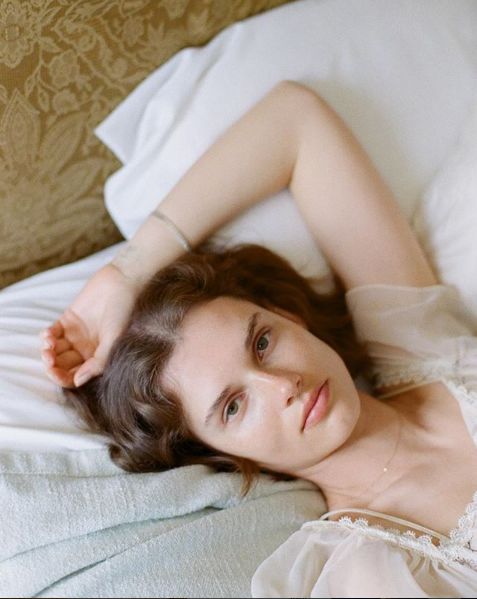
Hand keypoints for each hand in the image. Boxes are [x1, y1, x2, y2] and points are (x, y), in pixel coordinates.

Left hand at [40, 263, 141, 387]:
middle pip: (62, 365)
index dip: (62, 378)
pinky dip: (46, 336)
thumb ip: (98, 362)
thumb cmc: (124, 312)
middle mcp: (86, 349)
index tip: (55, 372)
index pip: (75, 376)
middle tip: (48, 358)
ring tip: (48, 343)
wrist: (122, 283)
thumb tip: (77, 382)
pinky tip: (48, 334)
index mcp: (98, 358)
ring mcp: (76, 335)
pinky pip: (52, 333)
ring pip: (55, 351)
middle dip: (52, 365)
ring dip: (47, 351)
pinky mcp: (68, 320)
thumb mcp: (114, 340)